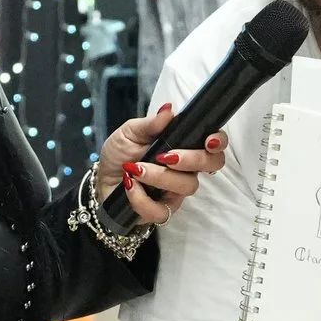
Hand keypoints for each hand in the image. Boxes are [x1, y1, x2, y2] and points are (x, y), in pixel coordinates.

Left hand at [94, 103, 228, 227]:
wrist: (102, 179)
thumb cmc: (120, 154)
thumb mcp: (130, 132)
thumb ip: (150, 123)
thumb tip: (168, 110)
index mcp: (184, 146)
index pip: (214, 144)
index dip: (218, 142)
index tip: (209, 141)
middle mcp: (186, 169)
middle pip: (211, 165)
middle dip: (192, 160)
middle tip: (166, 156)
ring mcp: (176, 191)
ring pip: (187, 187)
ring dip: (160, 176)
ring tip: (135, 169)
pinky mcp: (161, 210)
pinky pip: (161, 210)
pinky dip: (142, 198)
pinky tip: (129, 185)